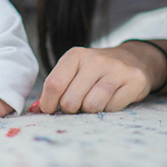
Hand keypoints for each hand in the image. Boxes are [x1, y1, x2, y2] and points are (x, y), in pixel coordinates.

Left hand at [31, 44, 166, 113]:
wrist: (132, 60)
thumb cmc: (95, 71)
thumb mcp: (73, 72)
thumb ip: (54, 90)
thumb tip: (34, 110)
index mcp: (75, 56)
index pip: (53, 85)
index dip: (48, 104)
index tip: (51, 110)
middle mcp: (95, 59)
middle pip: (70, 100)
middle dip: (71, 110)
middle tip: (77, 106)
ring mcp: (115, 69)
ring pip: (91, 106)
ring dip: (89, 111)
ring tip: (93, 102)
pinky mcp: (133, 80)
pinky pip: (112, 108)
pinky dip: (108, 110)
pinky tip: (111, 100)